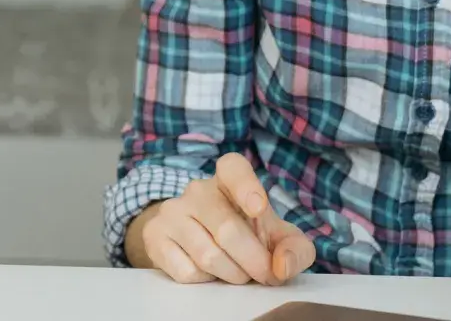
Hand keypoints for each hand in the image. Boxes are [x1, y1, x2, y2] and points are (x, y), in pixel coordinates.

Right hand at [125, 153, 314, 284]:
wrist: (198, 238)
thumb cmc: (247, 233)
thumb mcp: (278, 237)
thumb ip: (295, 249)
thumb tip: (281, 267)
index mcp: (229, 178)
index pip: (233, 169)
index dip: (246, 186)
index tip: (258, 208)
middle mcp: (197, 190)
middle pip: (228, 230)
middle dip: (253, 261)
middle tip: (264, 274)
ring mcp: (172, 212)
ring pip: (207, 255)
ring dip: (232, 274)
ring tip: (238, 272)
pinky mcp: (155, 237)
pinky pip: (186, 271)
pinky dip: (206, 281)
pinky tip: (208, 271)